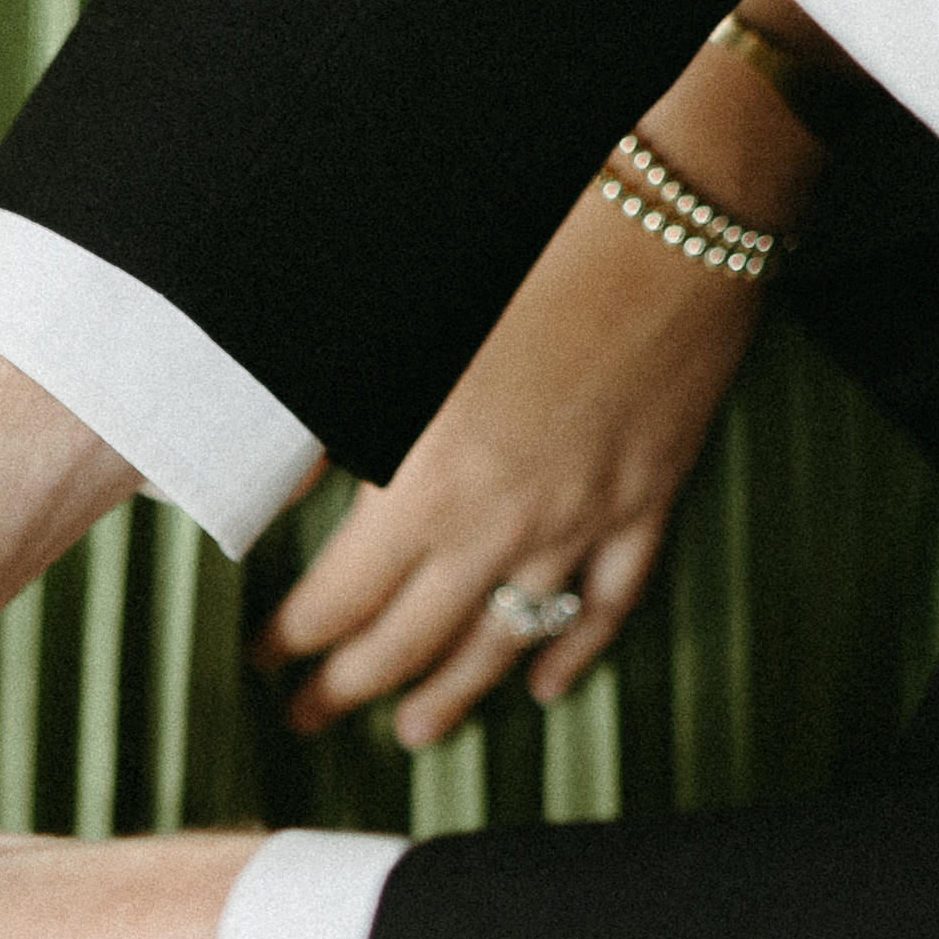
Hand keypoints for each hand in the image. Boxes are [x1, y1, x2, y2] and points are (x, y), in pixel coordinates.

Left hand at [255, 167, 763, 748]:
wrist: (676, 206)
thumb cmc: (527, 244)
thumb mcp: (400, 330)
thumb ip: (337, 421)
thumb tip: (284, 485)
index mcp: (427, 483)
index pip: (340, 599)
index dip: (294, 640)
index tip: (262, 660)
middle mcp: (504, 524)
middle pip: (412, 641)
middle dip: (348, 689)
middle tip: (306, 718)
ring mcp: (586, 520)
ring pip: (507, 642)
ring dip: (454, 695)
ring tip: (412, 733)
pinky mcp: (650, 499)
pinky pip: (607, 603)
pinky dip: (574, 651)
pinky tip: (545, 686)